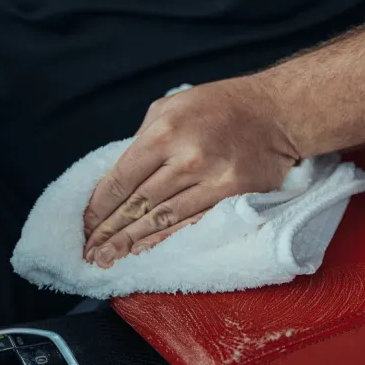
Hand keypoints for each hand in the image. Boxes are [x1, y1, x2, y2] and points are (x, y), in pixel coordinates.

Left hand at [83, 77, 297, 267]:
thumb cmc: (223, 106)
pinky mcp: (235, 197)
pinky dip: (166, 240)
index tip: (86, 225)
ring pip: (163, 219)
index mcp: (166, 131)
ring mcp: (214, 180)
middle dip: (110, 231)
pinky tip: (145, 250)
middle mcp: (188, 157)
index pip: (122, 178)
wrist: (278, 113)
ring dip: (132, 242)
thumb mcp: (174, 106)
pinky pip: (193, 224)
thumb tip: (120, 177)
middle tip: (91, 252)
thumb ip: (145, 138)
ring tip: (109, 258)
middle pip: (139, 203)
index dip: (100, 207)